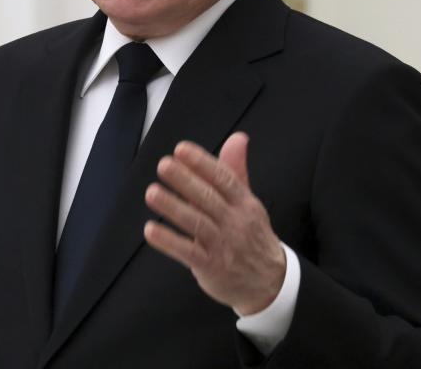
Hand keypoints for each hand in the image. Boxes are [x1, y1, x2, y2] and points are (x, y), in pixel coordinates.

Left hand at [143, 132, 285, 314]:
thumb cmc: (251, 234)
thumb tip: (238, 137)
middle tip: (163, 165)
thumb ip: (235, 170)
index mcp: (245, 203)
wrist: (269, 282)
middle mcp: (235, 222)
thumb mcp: (248, 202)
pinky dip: (168, 241)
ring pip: (196, 223)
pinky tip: (150, 230)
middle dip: (185, 180)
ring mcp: (224, 245)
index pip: (224, 178)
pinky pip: (188, 252)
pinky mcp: (211, 267)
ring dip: (172, 207)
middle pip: (209, 198)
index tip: (181, 149)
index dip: (202, 163)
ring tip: (152, 192)